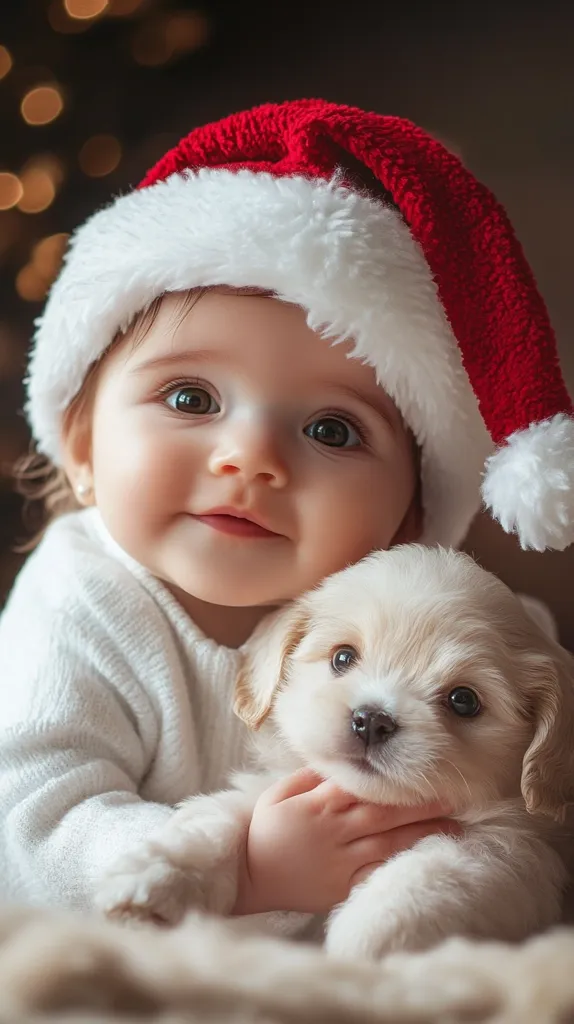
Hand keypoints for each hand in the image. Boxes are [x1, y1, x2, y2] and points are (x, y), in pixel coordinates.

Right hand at [232, 768, 458, 915]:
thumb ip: (310, 777)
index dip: (395, 780)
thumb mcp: (279, 793)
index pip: (364, 787)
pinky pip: (376, 875)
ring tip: (455, 827)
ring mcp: (341, 861)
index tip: (422, 770)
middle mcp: (335, 831)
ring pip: (388, 844)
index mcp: (319, 803)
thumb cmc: (265, 829)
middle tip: (455, 795)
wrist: (249, 873)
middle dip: (422, 804)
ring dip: (422, 834)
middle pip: (385, 813)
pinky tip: (424, 859)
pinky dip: (400, 866)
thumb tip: (340, 763)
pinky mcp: (342, 887)